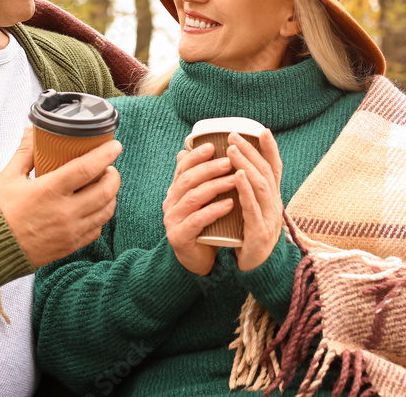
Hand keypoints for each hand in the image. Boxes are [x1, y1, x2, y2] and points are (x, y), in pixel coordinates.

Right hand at [0, 126, 121, 267]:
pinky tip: (93, 208)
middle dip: (113, 175)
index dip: (106, 155)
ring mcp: (70, 231)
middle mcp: (65, 212)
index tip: (115, 146)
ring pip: (106, 211)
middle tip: (109, 167)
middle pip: (106, 191)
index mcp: (49, 190)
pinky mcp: (70, 246)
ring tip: (104, 186)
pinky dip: (100, 216)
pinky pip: (97, 230)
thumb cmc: (0, 212)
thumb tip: (32, 131)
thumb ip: (25, 152)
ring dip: (111, 196)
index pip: (87, 168)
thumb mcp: (9, 177)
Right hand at [162, 143, 236, 275]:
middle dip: (209, 168)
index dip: (196, 156)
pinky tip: (230, 204)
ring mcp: (172, 220)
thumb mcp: (203, 199)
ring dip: (215, 186)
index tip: (213, 145)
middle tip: (230, 161)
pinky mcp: (179, 237)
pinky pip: (197, 220)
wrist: (197, 259)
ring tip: (235, 180)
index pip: (182, 167)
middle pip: (188, 180)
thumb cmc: (204, 225)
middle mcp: (170, 203)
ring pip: (193, 197)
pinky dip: (214, 210)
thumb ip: (202, 179)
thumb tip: (196, 151)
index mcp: (175, 191)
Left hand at [229, 130, 283, 271]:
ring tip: (232, 150)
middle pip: (265, 172)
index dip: (271, 149)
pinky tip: (237, 176)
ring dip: (246, 165)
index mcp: (272, 198)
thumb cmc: (250, 235)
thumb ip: (245, 189)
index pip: (275, 168)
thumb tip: (233, 165)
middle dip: (250, 151)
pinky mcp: (259, 232)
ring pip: (261, 185)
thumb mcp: (252, 208)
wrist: (257, 269)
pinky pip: (253, 207)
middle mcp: (274, 204)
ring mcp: (269, 217)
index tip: (263, 130)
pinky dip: (245, 189)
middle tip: (233, 136)